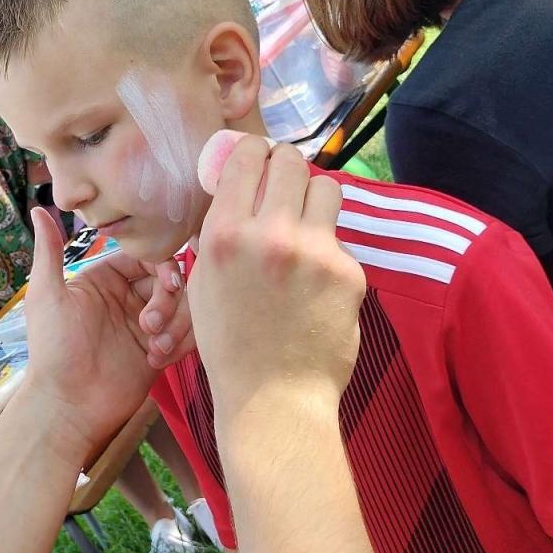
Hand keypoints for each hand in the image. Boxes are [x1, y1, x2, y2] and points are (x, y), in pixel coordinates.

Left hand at [19, 208, 161, 465]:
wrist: (67, 405)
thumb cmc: (53, 349)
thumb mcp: (47, 295)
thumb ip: (49, 251)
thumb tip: (41, 206)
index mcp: (104, 280)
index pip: (147, 257)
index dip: (162, 266)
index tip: (167, 283)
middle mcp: (127, 299)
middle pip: (170, 281)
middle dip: (168, 299)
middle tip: (150, 324)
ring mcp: (145, 326)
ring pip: (183, 308)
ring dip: (176, 323)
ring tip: (154, 346)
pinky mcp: (159, 352)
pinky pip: (186, 336)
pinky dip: (180, 344)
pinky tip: (158, 359)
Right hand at [188, 137, 364, 434]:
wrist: (274, 398)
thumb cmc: (230, 344)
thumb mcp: (204, 282)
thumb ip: (221, 231)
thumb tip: (239, 187)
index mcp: (224, 234)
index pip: (247, 156)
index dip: (253, 154)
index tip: (256, 163)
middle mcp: (268, 233)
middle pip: (290, 161)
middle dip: (285, 169)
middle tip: (282, 187)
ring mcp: (313, 251)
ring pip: (325, 188)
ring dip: (313, 200)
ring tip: (303, 229)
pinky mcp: (348, 271)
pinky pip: (339, 238)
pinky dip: (327, 251)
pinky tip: (315, 284)